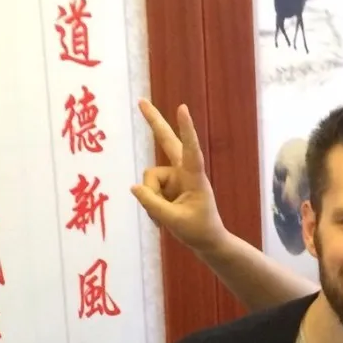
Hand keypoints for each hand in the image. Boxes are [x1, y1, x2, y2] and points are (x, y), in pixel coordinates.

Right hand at [131, 99, 225, 252]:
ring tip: (164, 218)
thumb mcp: (174, 220)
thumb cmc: (199, 230)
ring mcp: (174, 178)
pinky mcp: (167, 186)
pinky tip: (160, 219)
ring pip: (149, 180)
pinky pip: (149, 190)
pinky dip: (151, 205)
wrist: (207, 241)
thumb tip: (134, 187)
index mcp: (195, 177)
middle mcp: (184, 172)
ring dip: (152, 200)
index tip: (182, 108)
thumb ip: (152, 204)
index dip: (186, 129)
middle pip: (167, 142)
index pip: (191, 150)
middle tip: (140, 101)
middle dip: (154, 122)